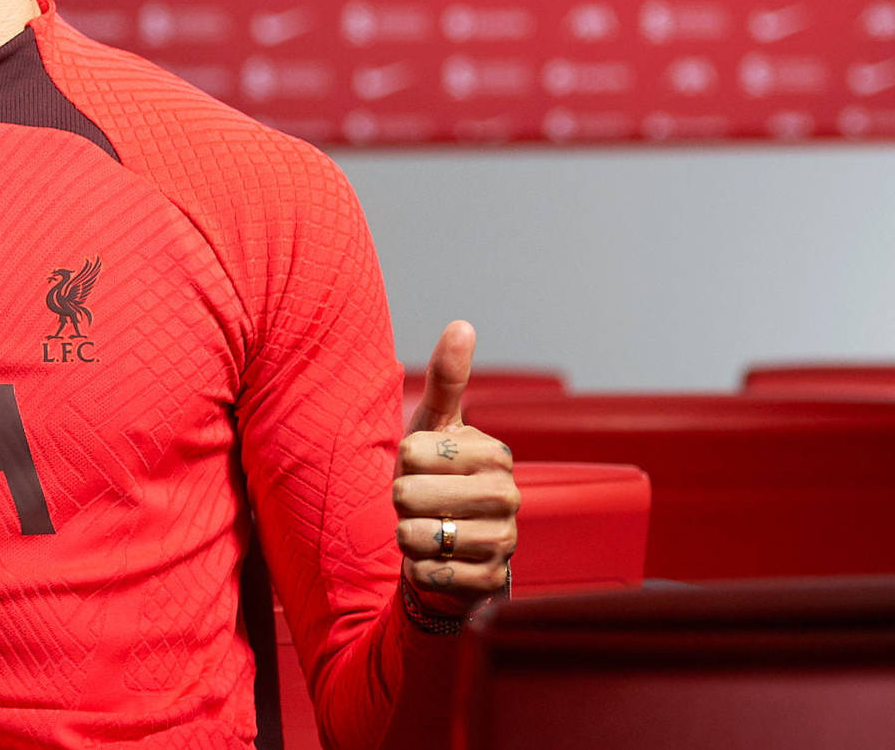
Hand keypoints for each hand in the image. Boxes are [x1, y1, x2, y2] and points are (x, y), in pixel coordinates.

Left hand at [392, 320, 518, 618]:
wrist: (447, 546)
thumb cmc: (437, 477)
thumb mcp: (436, 426)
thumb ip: (449, 379)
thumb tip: (463, 324)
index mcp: (495, 453)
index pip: (412, 451)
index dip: (404, 462)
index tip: (424, 468)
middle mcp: (507, 497)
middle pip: (409, 493)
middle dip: (401, 501)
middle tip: (421, 503)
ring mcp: (504, 543)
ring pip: (416, 536)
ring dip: (406, 536)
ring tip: (427, 530)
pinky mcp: (490, 584)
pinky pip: (427, 574)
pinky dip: (417, 569)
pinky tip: (434, 561)